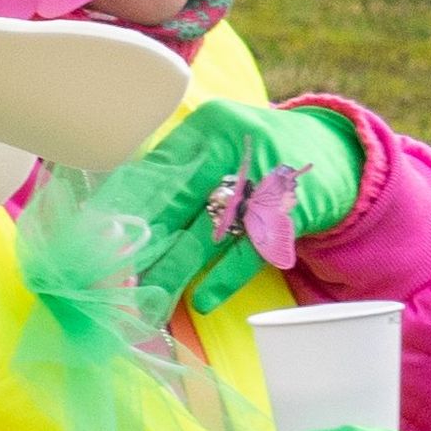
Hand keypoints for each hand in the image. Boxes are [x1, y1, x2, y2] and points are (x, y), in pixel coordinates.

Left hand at [91, 100, 365, 318]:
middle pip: (172, 204)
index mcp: (209, 127)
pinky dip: (222, 279)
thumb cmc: (262, 155)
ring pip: (203, 234)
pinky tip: (199, 302)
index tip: (90, 241)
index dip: (121, 210)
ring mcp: (263, 182)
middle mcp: (234, 148)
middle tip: (105, 280)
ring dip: (171, 272)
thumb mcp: (220, 146)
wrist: (340, 157)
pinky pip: (248, 253)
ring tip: (143, 303)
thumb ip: (176, 173)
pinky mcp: (288, 215)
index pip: (153, 172)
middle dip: (137, 246)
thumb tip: (115, 216)